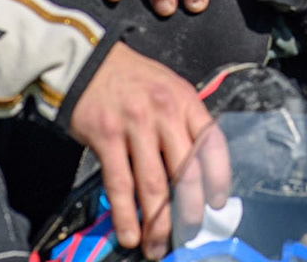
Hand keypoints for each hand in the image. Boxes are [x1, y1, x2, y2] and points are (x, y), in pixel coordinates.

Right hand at [67, 43, 230, 255]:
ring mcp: (135, 125)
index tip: (218, 203)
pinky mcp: (106, 137)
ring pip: (153, 184)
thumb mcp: (168, 88)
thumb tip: (194, 170)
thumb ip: (183, 122)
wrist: (87, 63)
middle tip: (188, 234)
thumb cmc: (131, 80)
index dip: (219, 177)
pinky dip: (125, 214)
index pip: (212, 142)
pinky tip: (129, 234)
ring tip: (157, 246)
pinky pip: (120, 184)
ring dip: (157, 222)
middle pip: (186, 171)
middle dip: (189, 211)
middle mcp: (164, 112)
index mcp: (185, 100)